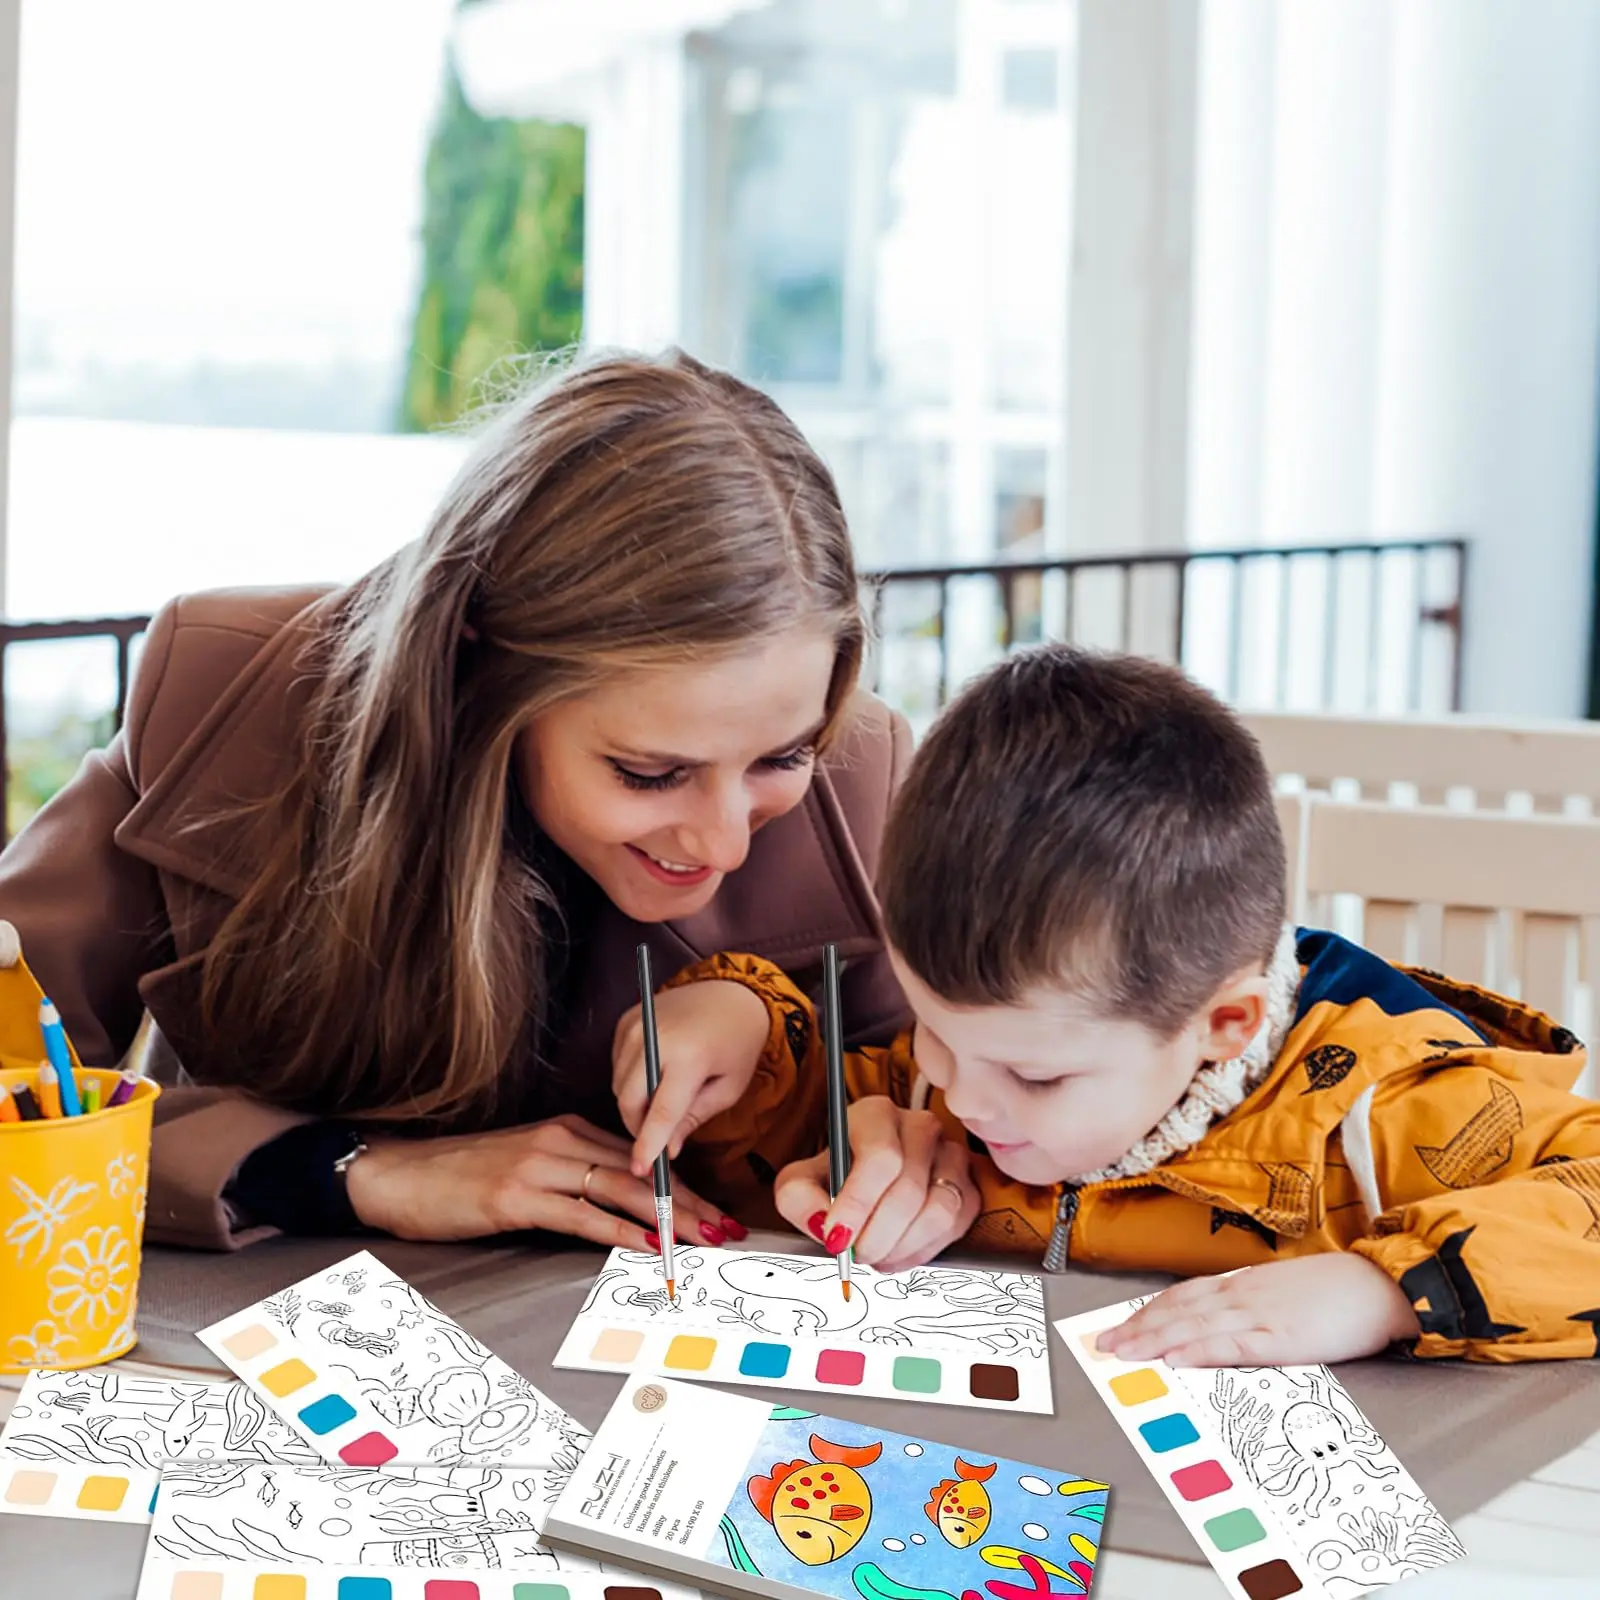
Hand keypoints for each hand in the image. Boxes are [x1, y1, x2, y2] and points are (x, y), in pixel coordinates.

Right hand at [344, 1114, 742, 1247]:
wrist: (397, 1174)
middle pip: (641, 1171)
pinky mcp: (516, 1195)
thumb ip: (570, 1180)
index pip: (640, 1156)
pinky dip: (618, 1231)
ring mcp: (538, 1166)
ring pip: (620, 1189)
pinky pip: (579, 1214)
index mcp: (565, 1131)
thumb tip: (618, 1210)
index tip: (716, 1208)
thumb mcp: (525, 1169)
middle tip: (727, 1227)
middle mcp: (559, 1141)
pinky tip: (647, 1245)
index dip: (684, 1183)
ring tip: (704, 1238)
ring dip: (668, 1217)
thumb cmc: (459, 1178)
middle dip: (690, 1201)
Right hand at [614, 979, 771, 1175]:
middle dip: (638, 1127)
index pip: (660, 1113)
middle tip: (657, 1139)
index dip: (648, 1146)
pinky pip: (617, 1065)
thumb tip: (668, 1150)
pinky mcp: (627, 1020)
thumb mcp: (728, 1087)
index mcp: (689, 1057)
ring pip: (618, 1085)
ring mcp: (636, 1026)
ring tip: (662, 1102)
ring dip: (634, 1104)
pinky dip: (630, 1079)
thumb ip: (695, 1118)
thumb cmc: (737, 1042)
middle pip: (628, 1101)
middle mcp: (656, 1038)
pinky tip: (654, 1076)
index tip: (641, 1170)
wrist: (731, 993)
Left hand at [774, 1096, 979, 1272]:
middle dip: (877, 1235)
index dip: (859, 1204)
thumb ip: (798, 1199)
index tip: (837, 1237)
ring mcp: (950, 1154)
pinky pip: (956, 1226)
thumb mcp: (800, 1181)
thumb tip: (822, 1223)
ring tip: (875, 1255)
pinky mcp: (968, 1185)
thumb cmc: (835, 1175)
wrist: (863, 1181)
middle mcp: (919, 1127)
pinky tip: (897, 1253)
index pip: (880, 1157)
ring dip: (902, 1246)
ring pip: (939, 1210)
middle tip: (855, 1255)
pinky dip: (923, 1251)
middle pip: (909, 1190)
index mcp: (876, 1115)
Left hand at [1095, 1253, 1422, 1366]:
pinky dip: (1197, 1351)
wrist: (1380, 1284)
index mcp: (1244, 1285)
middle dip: (1138, 1328)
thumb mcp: (1286, 1296)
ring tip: (1123, 1353)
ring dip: (1153, 1339)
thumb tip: (1225, 1327)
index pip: (1183, 1296)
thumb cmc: (1338, 1293)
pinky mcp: (1281, 1336)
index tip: (1121, 1325)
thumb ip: (1254, 1308)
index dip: (1149, 1311)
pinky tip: (1174, 1359)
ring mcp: (1259, 1314)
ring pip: (1193, 1325)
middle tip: (1104, 1345)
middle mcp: (1242, 1294)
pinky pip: (1230, 1344)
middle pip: (1178, 1309)